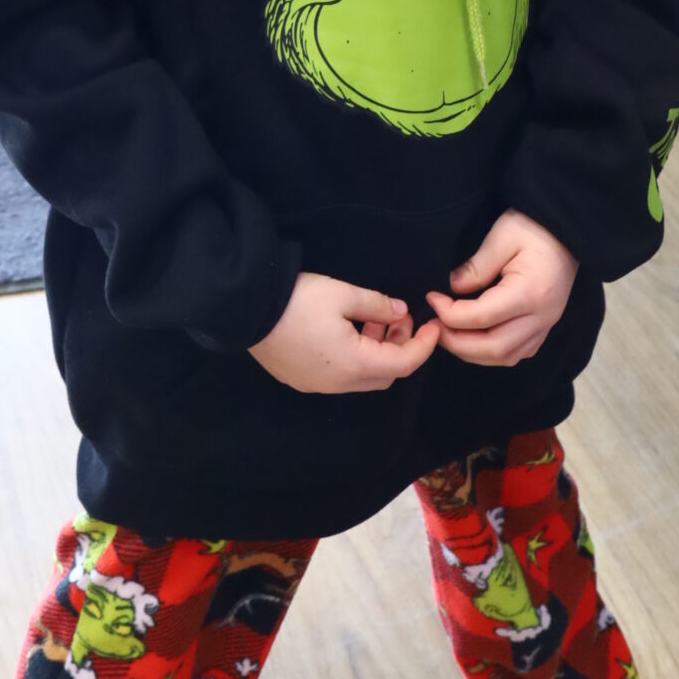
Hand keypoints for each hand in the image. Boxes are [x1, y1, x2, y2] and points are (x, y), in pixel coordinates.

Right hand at [249, 272, 440, 393]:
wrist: (244, 309)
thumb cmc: (298, 300)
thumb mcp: (343, 293)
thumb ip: (377, 305)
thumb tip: (400, 312)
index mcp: (354, 365)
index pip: (404, 363)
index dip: (424, 345)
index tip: (434, 325)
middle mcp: (338, 384)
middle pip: (384, 375)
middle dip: (400, 349)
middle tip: (401, 320)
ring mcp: (317, 385)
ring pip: (361, 376)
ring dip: (376, 352)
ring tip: (375, 319)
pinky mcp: (300, 378)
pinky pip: (339, 375)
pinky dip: (354, 357)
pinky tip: (347, 330)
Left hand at [425, 210, 576, 367]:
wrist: (568, 232)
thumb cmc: (534, 228)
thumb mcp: (501, 237)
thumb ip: (475, 267)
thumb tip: (450, 290)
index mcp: (530, 293)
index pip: (481, 317)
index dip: (450, 314)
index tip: (432, 298)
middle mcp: (542, 317)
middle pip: (493, 347)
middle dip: (456, 342)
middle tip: (433, 326)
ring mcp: (546, 326)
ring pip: (505, 356)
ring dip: (472, 352)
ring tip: (448, 333)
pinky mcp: (545, 328)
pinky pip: (517, 353)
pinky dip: (491, 352)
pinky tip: (472, 338)